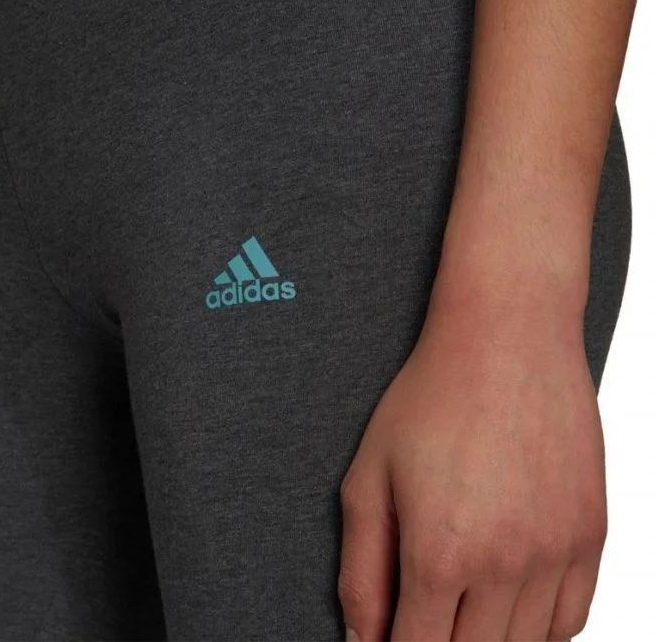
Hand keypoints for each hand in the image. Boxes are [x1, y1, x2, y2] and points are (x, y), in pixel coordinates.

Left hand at [337, 297, 606, 640]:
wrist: (505, 340)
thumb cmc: (429, 400)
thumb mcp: (368, 478)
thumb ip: (361, 570)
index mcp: (441, 552)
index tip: (392, 637)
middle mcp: (507, 564)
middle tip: (422, 618)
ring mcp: (558, 551)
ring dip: (487, 640)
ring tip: (460, 611)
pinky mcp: (591, 533)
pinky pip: (571, 617)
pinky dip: (538, 629)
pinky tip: (508, 606)